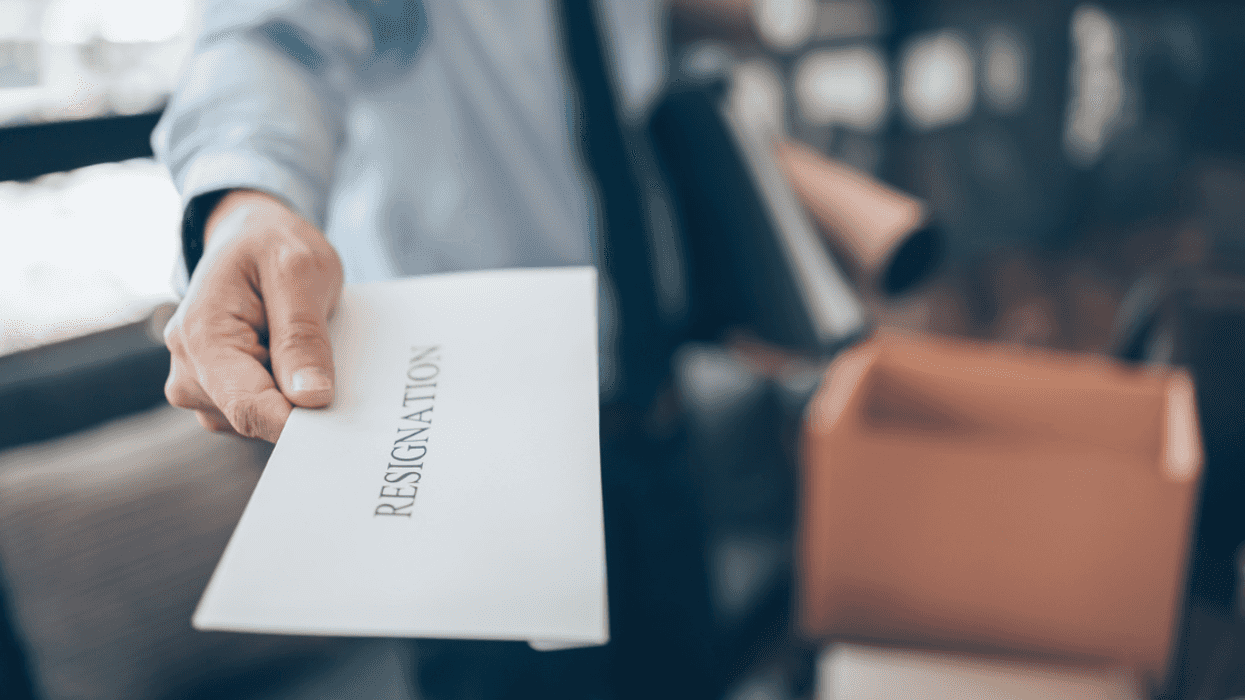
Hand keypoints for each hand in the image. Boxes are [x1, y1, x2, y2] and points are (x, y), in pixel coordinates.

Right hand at [163, 190, 343, 441]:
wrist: (248, 237)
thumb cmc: (272, 246)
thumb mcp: (300, 272)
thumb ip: (302, 335)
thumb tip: (310, 398)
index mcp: (201, 336)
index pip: (249, 407)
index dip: (299, 424)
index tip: (344, 428)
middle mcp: (189, 370)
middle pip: (256, 419)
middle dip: (302, 405)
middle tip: (338, 365)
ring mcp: (202, 387)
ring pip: (262, 421)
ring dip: (296, 397)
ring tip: (313, 349)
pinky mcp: (221, 396)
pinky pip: (264, 414)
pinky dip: (290, 396)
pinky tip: (302, 363)